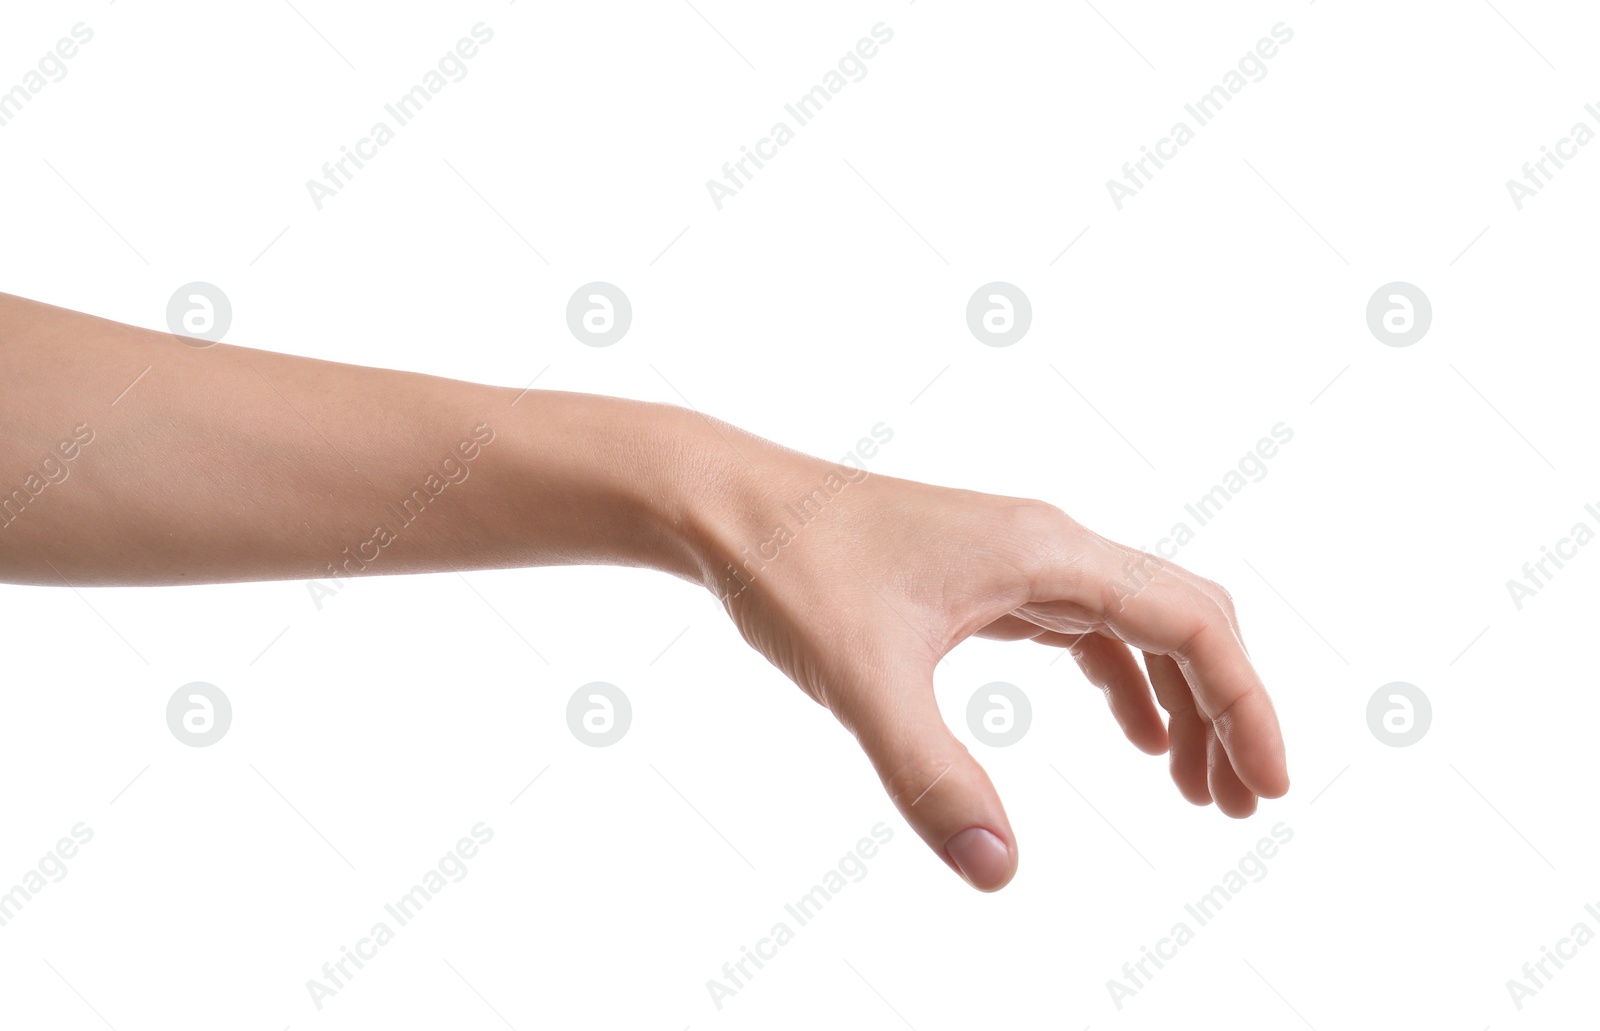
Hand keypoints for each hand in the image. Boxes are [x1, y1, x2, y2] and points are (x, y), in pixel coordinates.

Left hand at [690, 431, 1289, 891]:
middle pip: (1183, 620)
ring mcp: (1018, 560)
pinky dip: (1124, 684)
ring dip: (1180, 702)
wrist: (729, 508)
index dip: (1246, 702)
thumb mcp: (862, 680)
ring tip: (1195, 789)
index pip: (1190, 619)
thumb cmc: (793, 568)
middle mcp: (1047, 547)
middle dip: (1226, 709)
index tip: (1267, 785)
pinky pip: (1084, 630)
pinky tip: (1133, 735)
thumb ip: (930, 776)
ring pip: (1137, 626)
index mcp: (1045, 553)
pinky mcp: (986, 580)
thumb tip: (997, 872)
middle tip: (1238, 805)